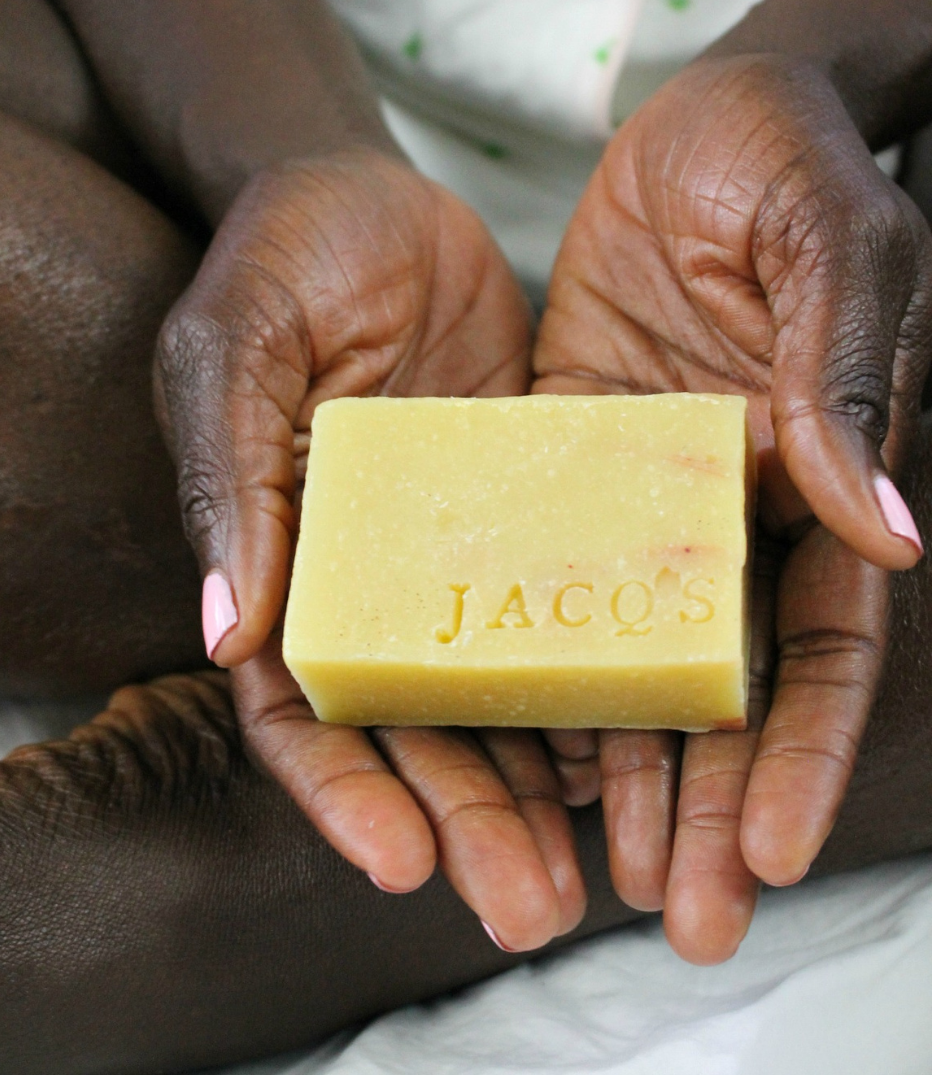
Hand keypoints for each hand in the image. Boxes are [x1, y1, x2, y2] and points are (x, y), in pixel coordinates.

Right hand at [154, 150, 584, 950]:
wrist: (380, 201)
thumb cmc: (284, 260)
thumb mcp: (238, 351)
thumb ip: (231, 484)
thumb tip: (228, 638)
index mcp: (280, 564)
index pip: (298, 707)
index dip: (340, 789)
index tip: (398, 858)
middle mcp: (369, 582)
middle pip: (410, 730)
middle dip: (461, 819)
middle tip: (525, 904)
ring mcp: (455, 557)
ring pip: (492, 696)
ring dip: (534, 786)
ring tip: (587, 867)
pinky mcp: (532, 516)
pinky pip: (562, 612)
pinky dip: (590, 686)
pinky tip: (632, 750)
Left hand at [533, 56, 928, 960]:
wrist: (686, 124)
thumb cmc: (781, 160)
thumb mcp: (832, 245)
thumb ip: (852, 375)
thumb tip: (889, 537)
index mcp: (818, 484)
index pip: (823, 648)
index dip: (802, 753)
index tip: (775, 853)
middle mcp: (731, 519)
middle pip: (727, 690)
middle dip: (713, 807)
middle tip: (684, 917)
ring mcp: (638, 507)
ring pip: (632, 664)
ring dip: (626, 774)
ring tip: (598, 878)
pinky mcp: (558, 474)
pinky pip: (544, 587)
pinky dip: (540, 672)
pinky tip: (525, 755)